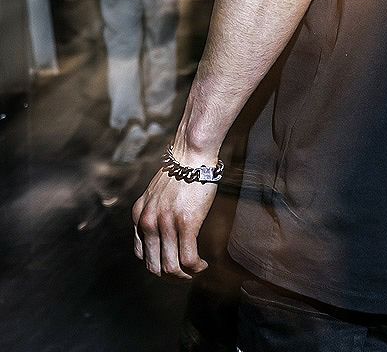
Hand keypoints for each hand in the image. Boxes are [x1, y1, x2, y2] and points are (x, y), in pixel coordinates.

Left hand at [132, 163, 217, 278]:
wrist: (192, 154)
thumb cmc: (180, 170)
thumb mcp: (156, 193)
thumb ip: (154, 211)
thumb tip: (164, 230)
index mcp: (138, 215)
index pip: (141, 254)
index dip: (156, 265)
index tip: (170, 264)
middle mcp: (147, 222)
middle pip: (153, 266)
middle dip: (169, 277)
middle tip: (184, 276)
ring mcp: (165, 224)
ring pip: (171, 267)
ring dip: (184, 276)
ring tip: (195, 271)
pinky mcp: (185, 223)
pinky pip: (188, 258)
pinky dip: (196, 267)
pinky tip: (203, 264)